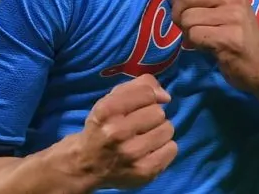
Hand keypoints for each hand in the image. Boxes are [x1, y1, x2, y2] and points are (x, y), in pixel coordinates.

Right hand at [76, 73, 177, 188]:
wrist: (86, 165)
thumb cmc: (101, 127)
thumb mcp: (110, 100)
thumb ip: (138, 87)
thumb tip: (165, 96)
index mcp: (107, 110)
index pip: (147, 93)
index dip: (148, 97)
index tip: (141, 105)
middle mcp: (117, 132)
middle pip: (158, 112)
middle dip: (152, 115)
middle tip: (140, 124)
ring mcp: (131, 154)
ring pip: (167, 129)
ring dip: (159, 131)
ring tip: (146, 136)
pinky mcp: (144, 171)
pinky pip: (171, 149)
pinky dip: (164, 147)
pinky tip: (150, 149)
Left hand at [163, 0, 258, 91]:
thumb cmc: (236, 35)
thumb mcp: (216, 9)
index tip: (184, 9)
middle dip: (178, 13)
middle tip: (187, 26)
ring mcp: (234, 17)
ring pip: (187, 18)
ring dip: (187, 32)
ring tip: (201, 37)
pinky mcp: (230, 38)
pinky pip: (194, 35)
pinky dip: (194, 43)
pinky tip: (207, 46)